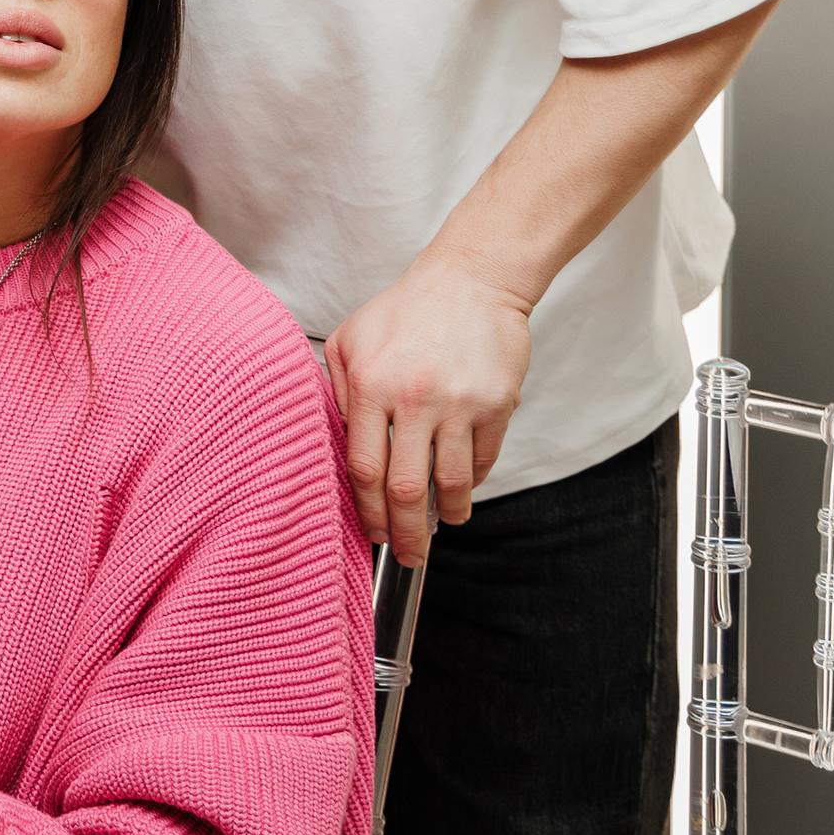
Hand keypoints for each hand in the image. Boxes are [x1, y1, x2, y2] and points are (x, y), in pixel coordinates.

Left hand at [325, 246, 530, 563]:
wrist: (472, 279)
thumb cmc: (406, 310)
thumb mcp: (351, 339)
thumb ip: (336, 391)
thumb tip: (338, 446)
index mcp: (370, 384)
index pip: (363, 468)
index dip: (367, 510)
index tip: (373, 531)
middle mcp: (413, 397)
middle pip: (404, 488)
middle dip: (405, 533)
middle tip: (408, 555)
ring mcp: (459, 403)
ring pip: (450, 484)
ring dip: (446, 515)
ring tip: (441, 524)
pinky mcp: (497, 404)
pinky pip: (483, 460)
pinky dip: (472, 483)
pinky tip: (462, 487)